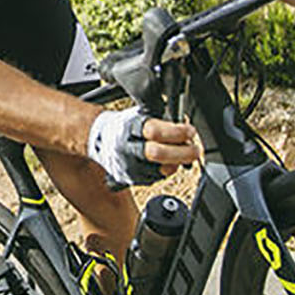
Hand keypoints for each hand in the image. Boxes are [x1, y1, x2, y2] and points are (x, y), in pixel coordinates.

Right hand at [87, 106, 201, 187]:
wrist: (99, 140)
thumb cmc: (126, 126)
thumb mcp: (141, 114)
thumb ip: (162, 121)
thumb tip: (187, 131)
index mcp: (129, 127)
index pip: (155, 131)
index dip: (177, 132)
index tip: (190, 131)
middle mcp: (126, 148)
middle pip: (158, 154)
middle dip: (182, 152)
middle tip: (195, 150)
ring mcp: (128, 166)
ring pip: (160, 170)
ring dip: (177, 163)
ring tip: (183, 155)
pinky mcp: (130, 179)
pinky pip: (156, 178)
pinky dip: (166, 170)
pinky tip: (168, 163)